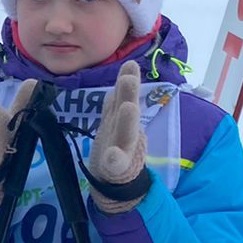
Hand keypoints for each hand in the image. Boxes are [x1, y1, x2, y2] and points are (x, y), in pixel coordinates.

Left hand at [87, 60, 150, 211]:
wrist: (117, 179)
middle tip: (129, 78)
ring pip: (126, 133)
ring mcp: (123, 148)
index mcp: (122, 117)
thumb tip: (128, 69)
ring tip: (129, 107)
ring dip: (127, 121)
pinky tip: (113, 156)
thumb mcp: (119, 117)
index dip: (128, 80)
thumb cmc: (117, 142)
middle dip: (129, 94)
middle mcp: (125, 129)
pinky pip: (116, 164)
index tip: (130, 64)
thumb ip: (121, 95)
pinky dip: (115, 159)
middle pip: (127, 111)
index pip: (124, 95)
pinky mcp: (117, 168)